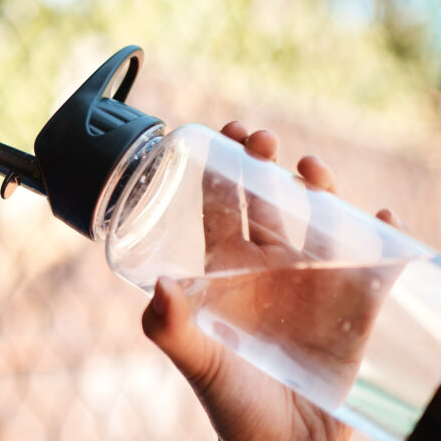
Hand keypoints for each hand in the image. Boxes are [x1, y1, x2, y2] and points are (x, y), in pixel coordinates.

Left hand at [141, 121, 401, 440]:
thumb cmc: (239, 411)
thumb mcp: (201, 366)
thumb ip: (172, 330)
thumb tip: (159, 286)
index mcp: (228, 270)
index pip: (222, 205)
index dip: (221, 167)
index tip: (223, 132)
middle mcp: (271, 267)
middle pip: (271, 198)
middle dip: (266, 161)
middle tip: (261, 139)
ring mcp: (317, 281)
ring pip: (323, 216)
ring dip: (321, 185)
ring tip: (312, 169)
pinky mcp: (359, 304)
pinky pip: (377, 260)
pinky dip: (384, 236)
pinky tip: (382, 222)